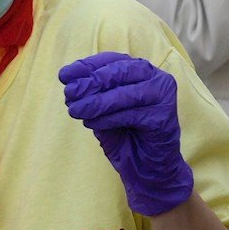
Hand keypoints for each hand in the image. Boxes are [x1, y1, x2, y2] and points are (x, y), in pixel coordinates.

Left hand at [60, 53, 192, 216]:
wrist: (148, 169)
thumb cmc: (126, 137)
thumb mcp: (103, 111)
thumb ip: (92, 95)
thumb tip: (68, 80)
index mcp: (142, 71)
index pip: (112, 60)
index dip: (87, 66)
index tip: (64, 76)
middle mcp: (157, 78)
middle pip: (120, 72)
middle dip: (90, 82)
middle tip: (69, 94)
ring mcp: (164, 97)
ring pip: (125, 94)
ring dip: (96, 102)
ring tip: (75, 110)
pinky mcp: (164, 118)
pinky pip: (131, 115)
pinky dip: (108, 119)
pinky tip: (91, 123)